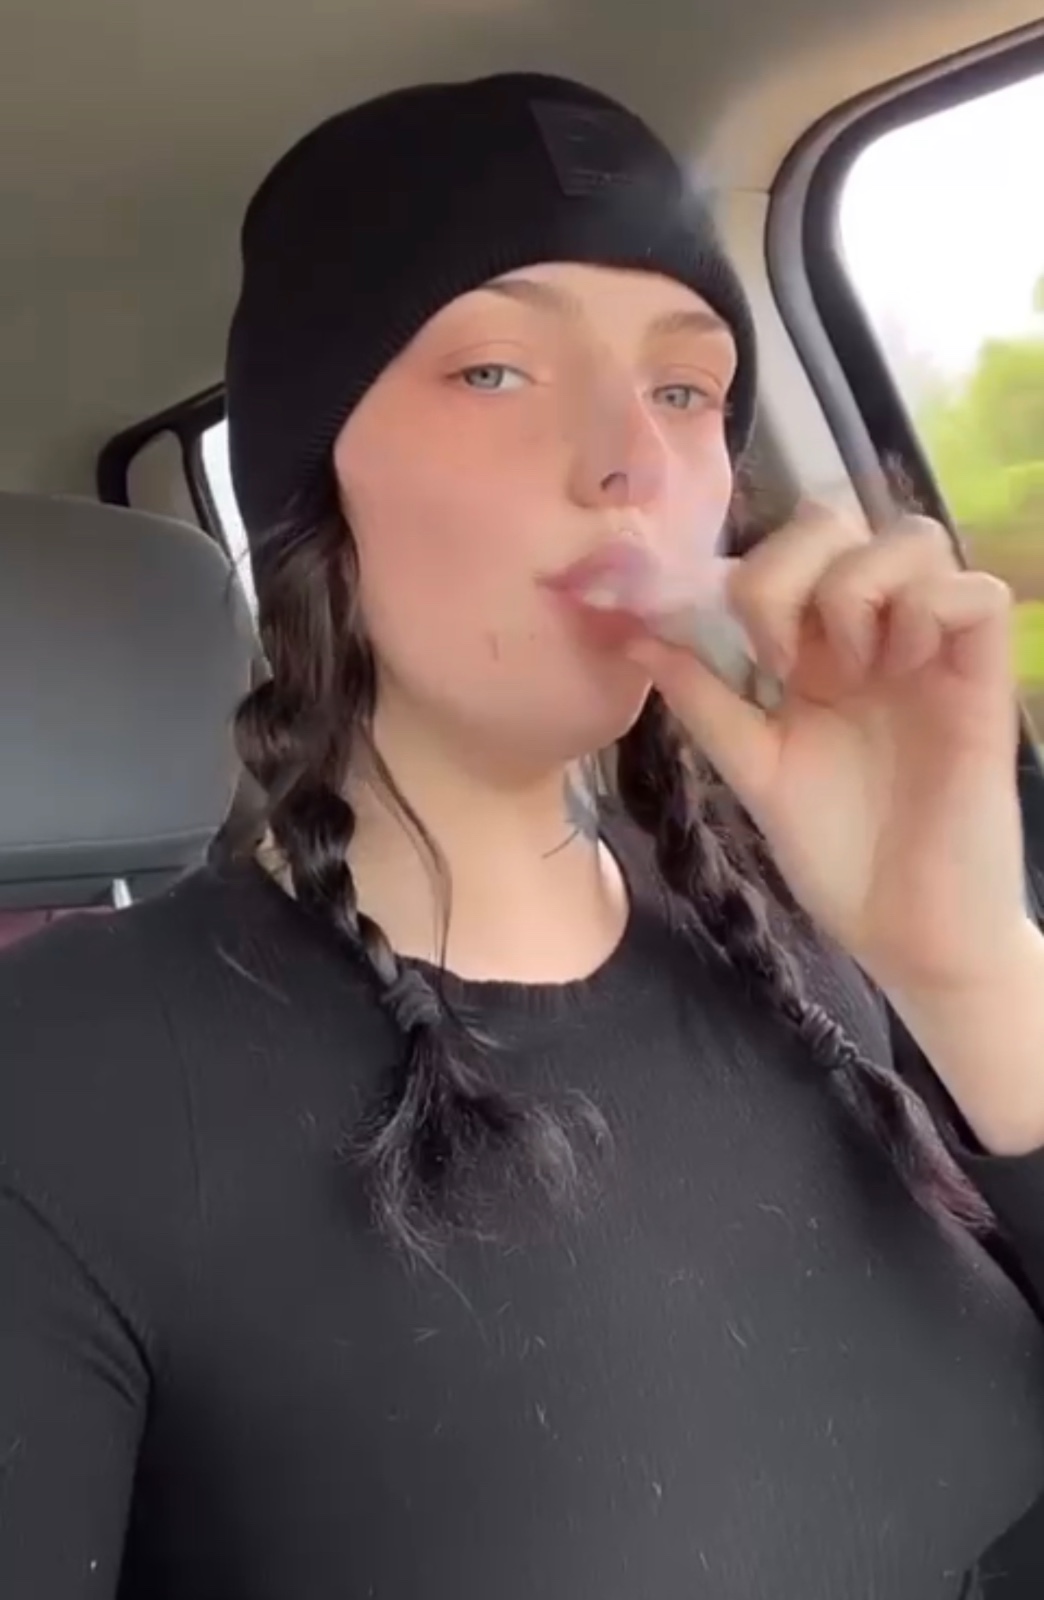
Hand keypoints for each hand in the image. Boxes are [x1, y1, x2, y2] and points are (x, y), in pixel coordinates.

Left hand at [625, 499, 1031, 1001]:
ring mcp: (931, 649)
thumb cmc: (837, 852)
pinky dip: (929, 612)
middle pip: (842, 516)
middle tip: (782, 655)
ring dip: (858, 586)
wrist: (906, 930)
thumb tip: (636, 637)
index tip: (743, 654)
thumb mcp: (754, 769)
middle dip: (793, 567)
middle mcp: (875, 632)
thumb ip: (705, 699)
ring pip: (913, 536)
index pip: (789, 546)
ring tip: (850, 667)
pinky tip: (901, 672)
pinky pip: (974, 593)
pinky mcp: (983, 679)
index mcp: (818, 647)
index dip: (753, 571)